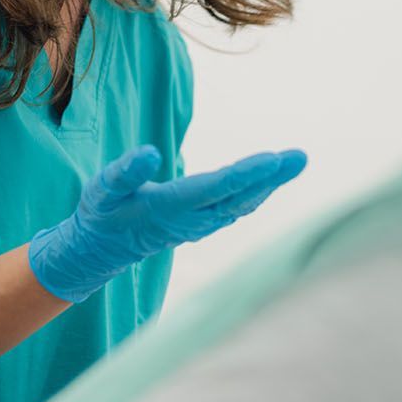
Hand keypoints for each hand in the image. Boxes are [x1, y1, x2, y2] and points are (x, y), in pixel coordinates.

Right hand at [29, 146, 307, 302]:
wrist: (102, 249)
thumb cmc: (101, 214)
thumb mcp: (102, 190)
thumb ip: (125, 172)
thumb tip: (150, 152)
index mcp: (170, 207)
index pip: (217, 188)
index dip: (246, 174)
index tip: (273, 159)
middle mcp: (192, 219)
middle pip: (239, 196)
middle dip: (271, 177)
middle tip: (299, 157)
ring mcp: (199, 224)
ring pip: (241, 204)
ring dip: (269, 184)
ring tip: (293, 163)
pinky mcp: (201, 224)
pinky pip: (236, 208)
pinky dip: (256, 193)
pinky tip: (270, 180)